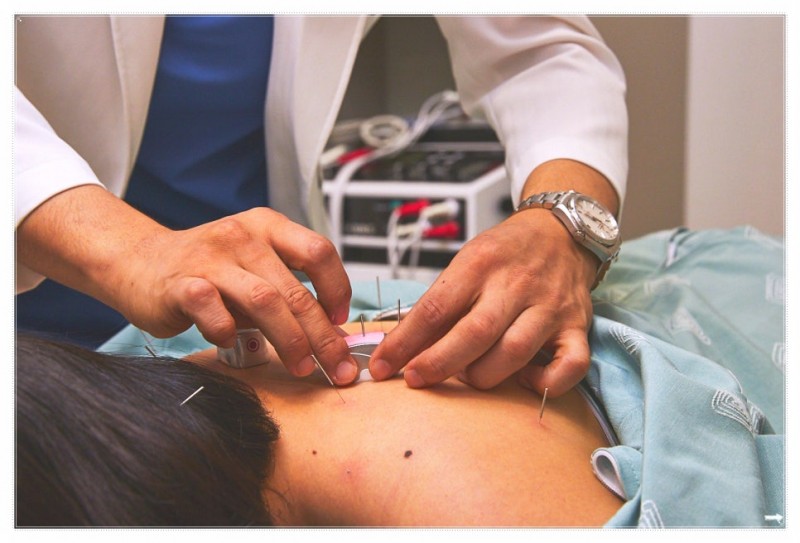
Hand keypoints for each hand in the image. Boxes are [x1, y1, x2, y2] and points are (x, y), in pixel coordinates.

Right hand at [113, 207, 357, 383]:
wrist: (139, 261)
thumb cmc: (207, 269)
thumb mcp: (254, 265)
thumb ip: (287, 289)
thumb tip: (330, 332)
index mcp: (267, 226)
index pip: (318, 252)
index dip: (337, 289)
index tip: (340, 321)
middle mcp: (242, 236)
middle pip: (295, 289)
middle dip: (322, 335)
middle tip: (336, 366)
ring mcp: (210, 258)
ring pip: (265, 301)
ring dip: (290, 340)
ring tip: (301, 367)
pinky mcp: (181, 284)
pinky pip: (214, 311)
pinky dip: (228, 333)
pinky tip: (229, 342)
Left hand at [368, 209, 596, 395]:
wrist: (561, 232)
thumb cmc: (505, 254)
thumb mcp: (466, 263)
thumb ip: (440, 304)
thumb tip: (400, 347)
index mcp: (480, 264)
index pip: (435, 309)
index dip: (404, 342)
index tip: (382, 366)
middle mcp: (516, 284)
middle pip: (474, 334)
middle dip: (438, 363)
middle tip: (415, 379)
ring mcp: (550, 306)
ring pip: (515, 353)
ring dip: (483, 375)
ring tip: (467, 376)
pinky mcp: (577, 326)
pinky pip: (570, 365)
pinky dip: (546, 383)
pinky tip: (525, 381)